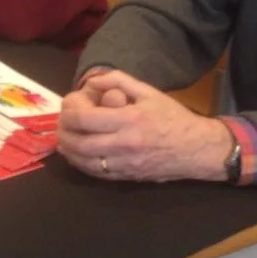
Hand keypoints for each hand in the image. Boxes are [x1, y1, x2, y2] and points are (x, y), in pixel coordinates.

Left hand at [57, 69, 230, 181]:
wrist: (197, 149)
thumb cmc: (172, 117)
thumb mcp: (148, 91)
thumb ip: (119, 81)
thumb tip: (92, 81)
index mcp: (130, 120)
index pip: (86, 119)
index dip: (69, 113)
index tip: (67, 107)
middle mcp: (126, 144)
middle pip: (80, 143)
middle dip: (63, 133)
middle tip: (59, 124)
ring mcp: (126, 164)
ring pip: (85, 162)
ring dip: (68, 151)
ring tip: (63, 139)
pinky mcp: (128, 177)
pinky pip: (97, 174)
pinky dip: (81, 164)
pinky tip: (76, 155)